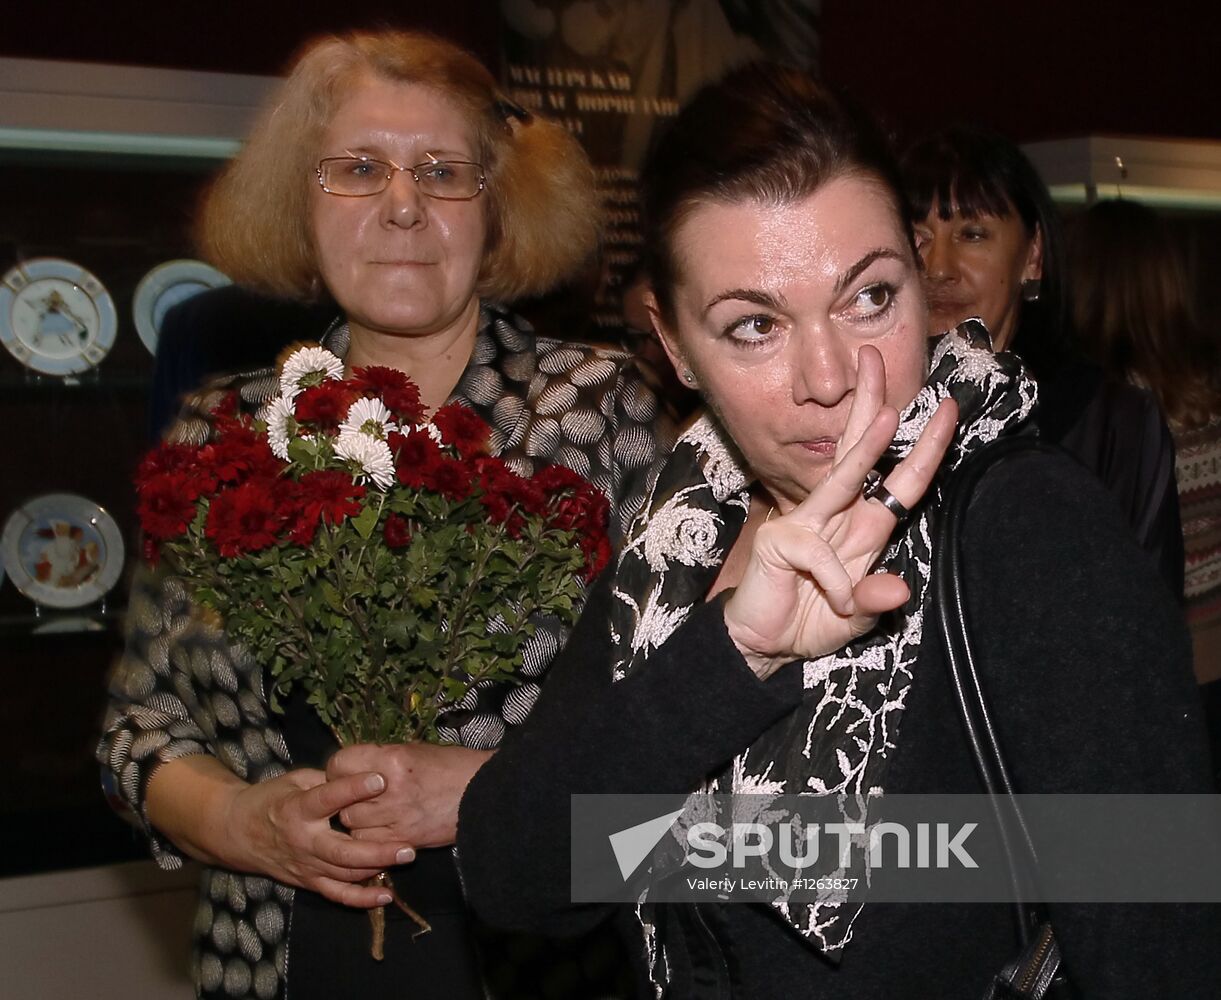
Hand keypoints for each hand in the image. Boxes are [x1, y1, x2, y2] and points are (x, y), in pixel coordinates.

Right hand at [222, 767, 412, 907]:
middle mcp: (303, 841)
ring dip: (377, 868)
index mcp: (298, 809)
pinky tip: (386, 895)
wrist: (236, 832)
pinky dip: (361, 899)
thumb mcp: (293, 780)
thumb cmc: (270, 799)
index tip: (381, 780)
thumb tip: (362, 773)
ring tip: (406, 856)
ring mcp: (306, 866)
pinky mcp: (308, 881)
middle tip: (408, 844)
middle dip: (378, 850)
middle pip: (343, 851)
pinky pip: (336, 895)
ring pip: (345, 874)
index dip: (353, 789)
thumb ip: (326, 780)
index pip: (328, 799)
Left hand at [327, 743, 493, 848]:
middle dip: (346, 799)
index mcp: (390, 758)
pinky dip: (370, 841)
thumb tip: (355, 767)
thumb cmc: (452, 766)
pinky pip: (368, 846)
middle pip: (341, 798)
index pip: (339, 764)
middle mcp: (387, 788)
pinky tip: (381, 833)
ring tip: (373, 815)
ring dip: (357, 822)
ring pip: (352, 825)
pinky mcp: (402, 840)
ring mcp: (394, 817)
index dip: (339, 770)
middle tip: (359, 798)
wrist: (484, 794)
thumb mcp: (415, 751)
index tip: (347, 773)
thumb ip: (381, 759)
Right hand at [724, 346, 957, 678]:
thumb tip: (898, 590)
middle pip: (860, 452)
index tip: (948, 408)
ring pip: (840, 479)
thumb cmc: (806, 623)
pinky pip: (821, 555)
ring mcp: (805, 523)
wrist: (760, 645)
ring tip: (890, 416)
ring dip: (866, 448)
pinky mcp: (780, 541)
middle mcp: (835, 516)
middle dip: (874, 404)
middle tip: (880, 359)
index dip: (925, 447)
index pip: (900, 481)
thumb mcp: (853, 619)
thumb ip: (872, 601)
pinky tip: (834, 601)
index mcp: (861, 528)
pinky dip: (836, 583)